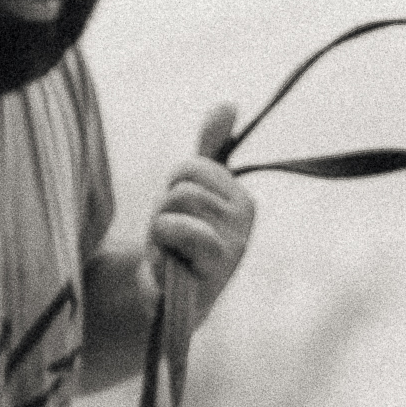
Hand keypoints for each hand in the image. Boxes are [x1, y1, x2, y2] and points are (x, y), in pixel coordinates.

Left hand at [145, 103, 256, 340]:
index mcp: (241, 199)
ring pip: (177, 201)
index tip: (177, 216)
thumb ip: (207, 150)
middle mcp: (246, 218)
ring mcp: (234, 242)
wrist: (166, 302)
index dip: (170, 189)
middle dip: (163, 207)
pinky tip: (169, 263)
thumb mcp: (188, 193)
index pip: (191, 166)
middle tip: (170, 238)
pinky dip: (164, 243)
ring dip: (159, 227)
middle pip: (182, 182)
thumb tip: (229, 105)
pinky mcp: (218, 265)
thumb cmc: (177, 246)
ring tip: (168, 250)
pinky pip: (184, 228)